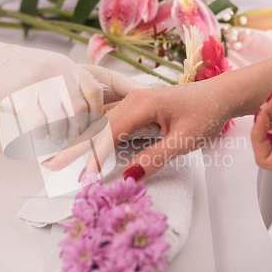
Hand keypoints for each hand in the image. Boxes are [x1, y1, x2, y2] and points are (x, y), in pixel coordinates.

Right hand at [0, 37, 142, 141]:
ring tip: (58, 147)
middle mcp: (57, 70)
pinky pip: (39, 124)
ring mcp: (38, 80)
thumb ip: (75, 87)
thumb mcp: (53, 71)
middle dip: (83, 134)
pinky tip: (41, 144)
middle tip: (82, 152)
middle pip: (82, 109)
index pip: (96, 90)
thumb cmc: (23, 75)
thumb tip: (98, 114)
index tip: (103, 133)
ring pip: (63, 119)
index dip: (101, 114)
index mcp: (68, 65)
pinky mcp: (18, 93)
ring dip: (62, 138)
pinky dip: (42, 139)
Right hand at [44, 77, 233, 180]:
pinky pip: (110, 121)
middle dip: (74, 147)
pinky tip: (83, 142)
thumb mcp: (185, 140)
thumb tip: (127, 176)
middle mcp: (132, 100)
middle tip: (50, 164)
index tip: (82, 177)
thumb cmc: (206, 114)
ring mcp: (133, 101)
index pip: (109, 134)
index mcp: (142, 104)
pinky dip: (94, 134)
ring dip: (81, 140)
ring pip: (100, 123)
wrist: (220, 94)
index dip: (94, 157)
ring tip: (59, 154)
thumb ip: (155, 158)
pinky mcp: (136, 106)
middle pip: (97, 127)